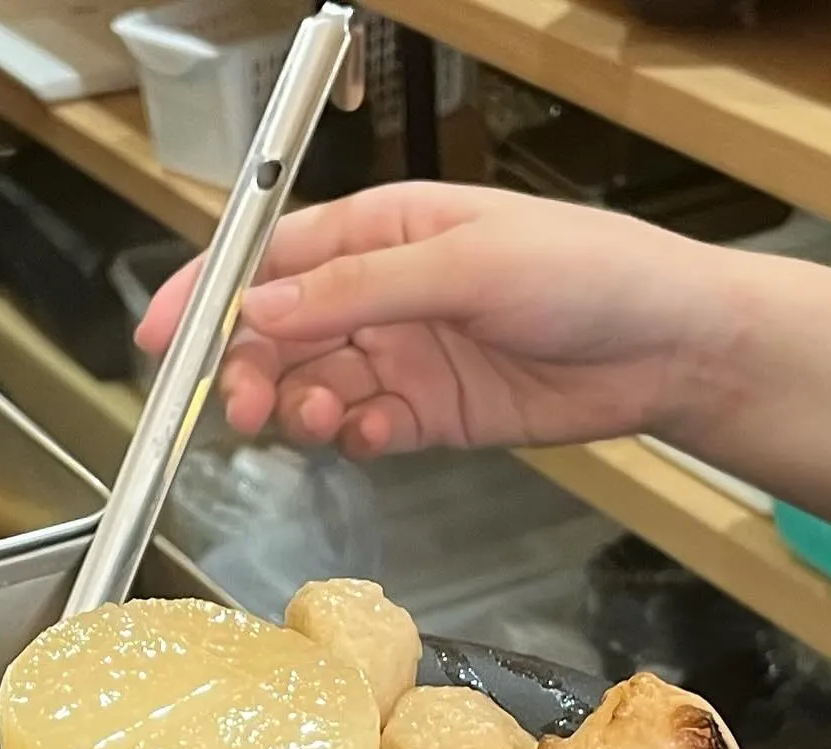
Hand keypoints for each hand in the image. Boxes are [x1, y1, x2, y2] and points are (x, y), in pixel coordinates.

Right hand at [137, 182, 734, 457]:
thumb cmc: (588, 272)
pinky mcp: (431, 413)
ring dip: (297, 408)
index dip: (210, 294)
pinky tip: (372, 435)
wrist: (667, 347)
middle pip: (281, 331)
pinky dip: (355, 437)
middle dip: (248, 369)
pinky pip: (364, 428)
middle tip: (240, 408)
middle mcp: (384, 292)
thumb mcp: (466, 264)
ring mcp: (405, 355)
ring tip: (309, 422)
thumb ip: (359, 292)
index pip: (274, 258)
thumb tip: (263, 310)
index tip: (163, 338)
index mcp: (384, 229)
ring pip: (314, 385)